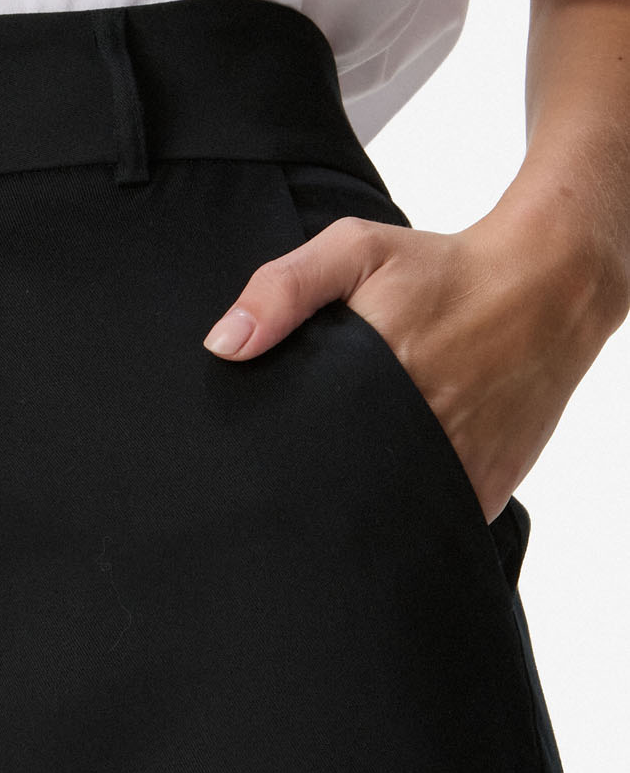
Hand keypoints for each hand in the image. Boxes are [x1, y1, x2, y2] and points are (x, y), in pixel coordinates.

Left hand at [201, 201, 624, 524]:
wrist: (550, 286)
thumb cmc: (444, 267)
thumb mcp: (357, 249)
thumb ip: (283, 288)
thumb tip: (222, 345)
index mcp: (376, 380)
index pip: (301, 449)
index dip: (274, 461)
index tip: (254, 463)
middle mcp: (419, 433)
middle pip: (339, 491)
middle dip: (312, 489)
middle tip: (293, 480)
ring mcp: (457, 470)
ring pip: (387, 516)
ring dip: (362, 507)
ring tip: (341, 487)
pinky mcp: (487, 491)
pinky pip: (431, 523)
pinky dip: (410, 516)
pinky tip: (391, 490)